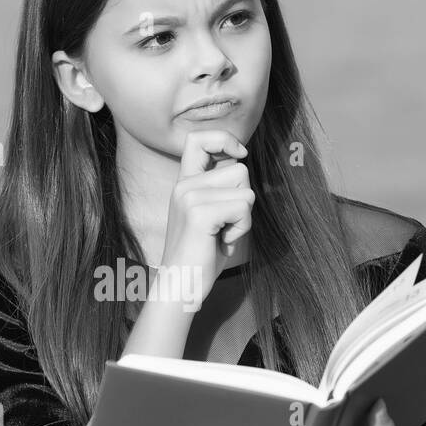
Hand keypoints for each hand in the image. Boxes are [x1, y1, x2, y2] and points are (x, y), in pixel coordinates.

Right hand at [159, 129, 254, 300]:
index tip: (239, 154)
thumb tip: (241, 162)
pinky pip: (243, 207)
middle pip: (240, 169)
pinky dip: (242, 228)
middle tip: (225, 225)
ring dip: (244, 216)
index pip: (199, 138)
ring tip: (222, 234)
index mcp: (184, 183)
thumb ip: (221, 189)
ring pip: (245, 189)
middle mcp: (184, 185)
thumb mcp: (211, 215)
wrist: (180, 286)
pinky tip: (222, 241)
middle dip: (243, 198)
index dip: (224, 139)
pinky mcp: (199, 212)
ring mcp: (189, 196)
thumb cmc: (200, 256)